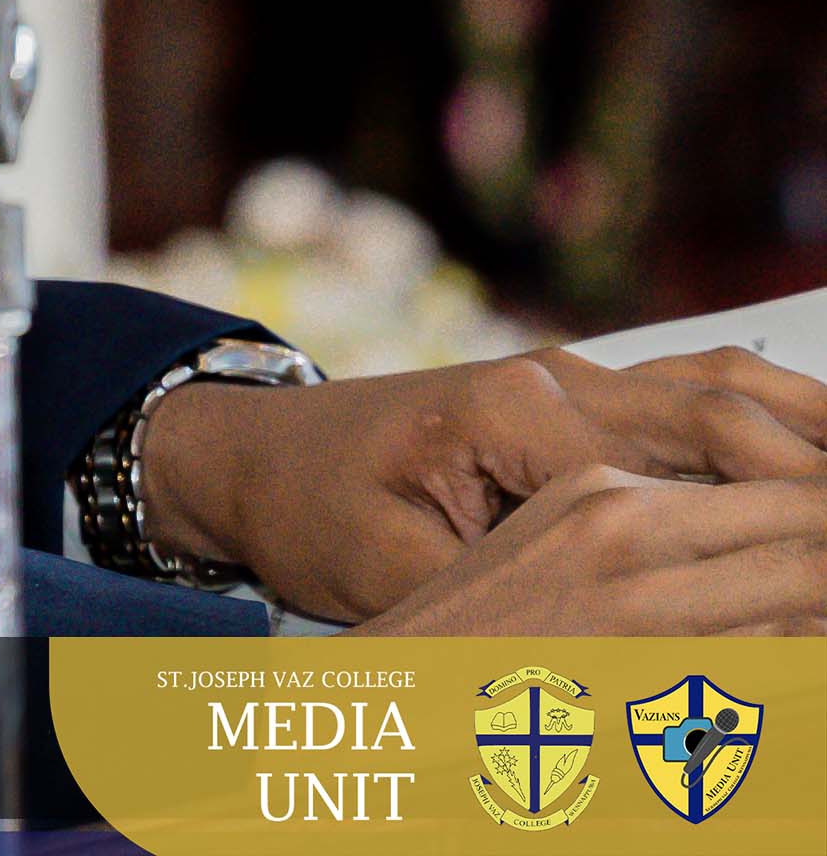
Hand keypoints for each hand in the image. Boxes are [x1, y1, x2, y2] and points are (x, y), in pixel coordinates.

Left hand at [138, 344, 826, 623]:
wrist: (252, 453)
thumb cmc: (319, 518)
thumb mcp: (406, 577)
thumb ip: (520, 602)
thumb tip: (644, 645)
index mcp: (514, 420)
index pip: (679, 477)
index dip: (770, 522)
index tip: (817, 558)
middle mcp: (552, 382)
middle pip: (718, 415)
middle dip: (807, 469)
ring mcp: (562, 377)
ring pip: (715, 388)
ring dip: (800, 424)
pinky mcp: (566, 394)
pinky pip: (686, 389)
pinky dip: (760, 412)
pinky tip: (809, 434)